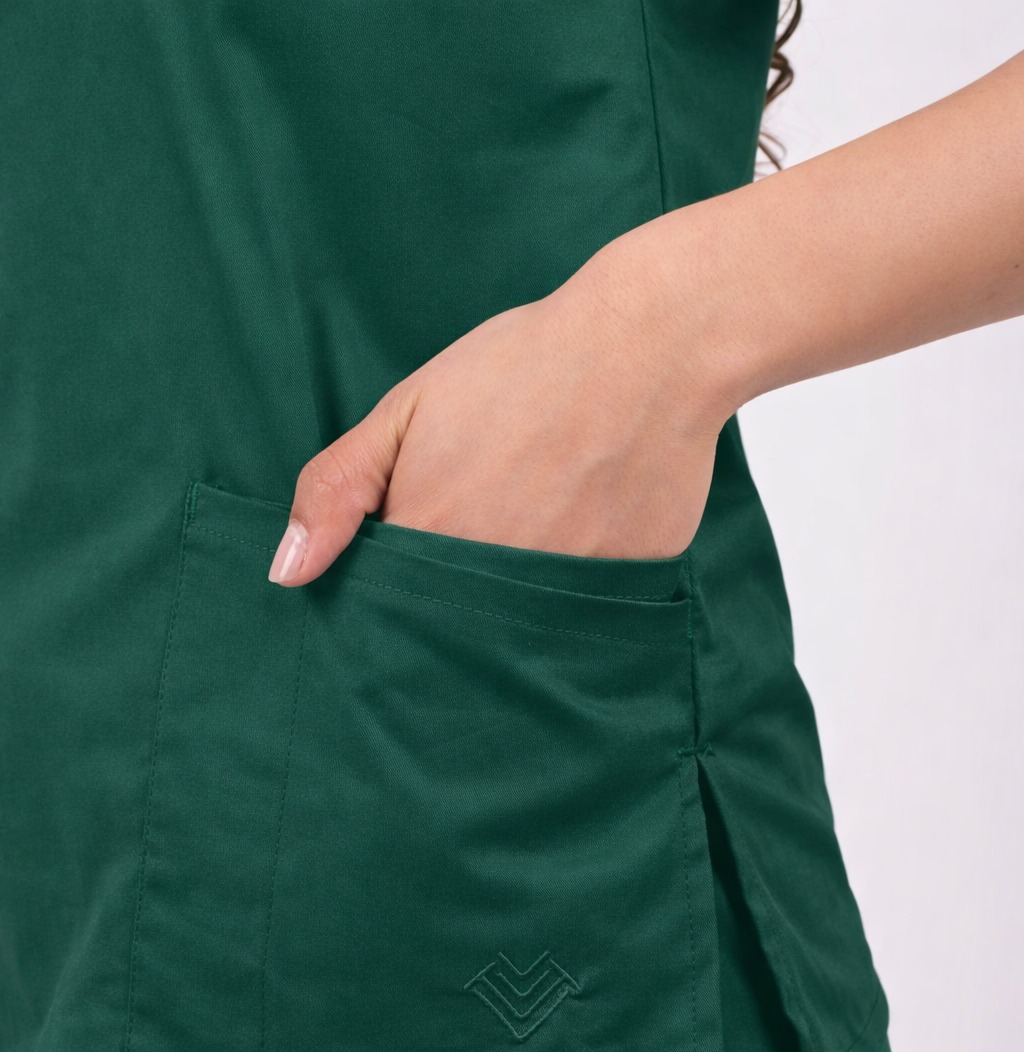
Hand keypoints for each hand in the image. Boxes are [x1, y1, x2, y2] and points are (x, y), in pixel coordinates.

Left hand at [268, 226, 733, 585]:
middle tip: (482, 528)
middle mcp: (497, 581)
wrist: (651, 342)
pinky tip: (587, 526)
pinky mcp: (628, 586)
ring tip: (534, 524)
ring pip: (519, 628)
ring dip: (512, 601)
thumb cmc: (521, 366)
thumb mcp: (408, 409)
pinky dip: (576, 583)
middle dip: (448, 603)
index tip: (402, 570)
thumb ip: (340, 490)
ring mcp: (567, 590)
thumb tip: (286, 572)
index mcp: (434, 539)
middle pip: (452, 630)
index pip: (388, 613)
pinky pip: (587, 610)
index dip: (389, 598)